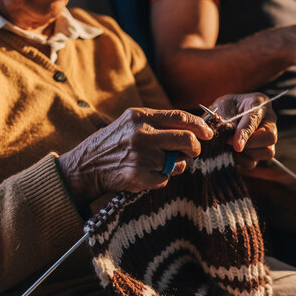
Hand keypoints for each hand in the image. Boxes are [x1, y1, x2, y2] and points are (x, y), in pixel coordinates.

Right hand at [57, 108, 212, 203]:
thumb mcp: (132, 122)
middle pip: (186, 140)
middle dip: (195, 148)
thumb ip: (160, 122)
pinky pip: (165, 179)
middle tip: (192, 152)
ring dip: (174, 166)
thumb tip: (195, 128)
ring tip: (157, 164)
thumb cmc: (116, 142)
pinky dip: (160, 179)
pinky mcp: (138, 176)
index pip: (180, 117)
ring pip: (178, 163)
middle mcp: (142, 134)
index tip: (208, 133)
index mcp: (141, 116)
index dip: (199, 126)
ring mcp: (140, 156)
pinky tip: (145, 174)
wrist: (86, 165)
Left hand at [212, 93, 277, 168]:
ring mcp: (267, 138)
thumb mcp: (222, 106)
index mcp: (259, 103)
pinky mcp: (259, 152)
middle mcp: (268, 120)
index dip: (245, 133)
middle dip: (250, 144)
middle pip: (270, 137)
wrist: (223, 113)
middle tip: (230, 142)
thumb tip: (229, 137)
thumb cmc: (224, 106)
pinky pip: (254, 162)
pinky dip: (242, 160)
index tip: (236, 145)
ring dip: (247, 153)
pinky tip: (232, 153)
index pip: (255, 119)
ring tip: (231, 147)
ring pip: (267, 152)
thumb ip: (226, 119)